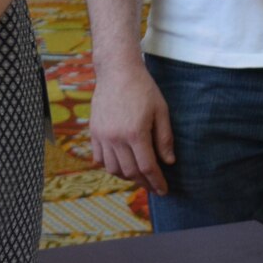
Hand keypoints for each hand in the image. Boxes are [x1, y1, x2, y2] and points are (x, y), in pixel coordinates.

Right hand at [88, 63, 174, 196]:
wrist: (117, 72)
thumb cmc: (144, 88)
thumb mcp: (161, 110)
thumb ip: (164, 138)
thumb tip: (169, 162)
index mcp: (136, 133)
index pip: (148, 167)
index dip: (157, 182)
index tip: (164, 191)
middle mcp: (116, 138)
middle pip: (130, 172)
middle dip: (144, 183)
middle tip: (154, 187)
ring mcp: (102, 136)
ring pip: (113, 169)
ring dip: (127, 177)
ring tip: (139, 177)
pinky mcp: (94, 132)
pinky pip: (99, 159)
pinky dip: (110, 166)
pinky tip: (121, 165)